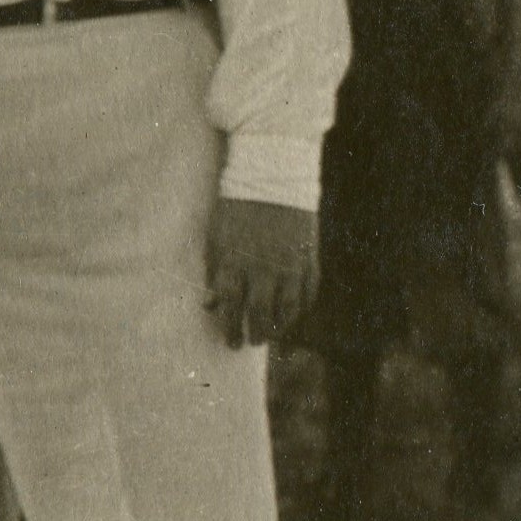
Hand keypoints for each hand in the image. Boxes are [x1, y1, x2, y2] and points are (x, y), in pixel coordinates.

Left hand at [205, 197, 316, 347]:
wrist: (272, 178)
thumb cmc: (236, 208)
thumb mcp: (216, 237)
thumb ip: (214, 271)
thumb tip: (210, 304)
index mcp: (235, 261)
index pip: (232, 306)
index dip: (231, 328)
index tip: (231, 343)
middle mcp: (263, 267)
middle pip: (261, 312)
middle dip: (256, 333)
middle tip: (252, 342)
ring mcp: (290, 263)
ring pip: (289, 307)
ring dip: (281, 326)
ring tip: (274, 334)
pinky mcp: (309, 256)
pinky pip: (309, 291)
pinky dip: (303, 306)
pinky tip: (295, 314)